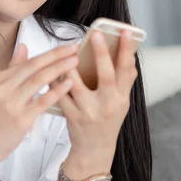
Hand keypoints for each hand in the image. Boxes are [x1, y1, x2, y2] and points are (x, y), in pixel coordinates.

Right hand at [0, 43, 78, 169]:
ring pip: (38, 80)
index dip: (49, 53)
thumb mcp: (0, 90)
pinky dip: (56, 91)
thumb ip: (14, 69)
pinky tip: (68, 84)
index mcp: (0, 79)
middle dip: (56, 55)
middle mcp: (4, 88)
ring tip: (74, 62)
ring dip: (58, 69)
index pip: (28, 61)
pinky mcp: (20, 119)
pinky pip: (41, 102)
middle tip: (74, 48)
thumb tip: (23, 47)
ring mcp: (12, 103)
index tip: (66, 46)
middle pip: (33, 66)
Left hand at [56, 30, 138, 171]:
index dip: (127, 51)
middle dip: (102, 54)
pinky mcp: (72, 116)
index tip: (125, 32)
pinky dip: (54, 80)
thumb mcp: (121, 101)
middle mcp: (108, 104)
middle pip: (106, 75)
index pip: (127, 70)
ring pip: (76, 83)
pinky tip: (50, 68)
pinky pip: (60, 94)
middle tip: (96, 35)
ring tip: (67, 49)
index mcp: (121, 98)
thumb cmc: (108, 119)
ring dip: (70, 65)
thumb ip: (124, 80)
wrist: (95, 148)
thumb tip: (129, 55)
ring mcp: (89, 111)